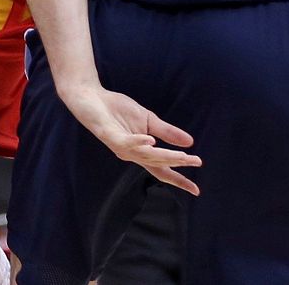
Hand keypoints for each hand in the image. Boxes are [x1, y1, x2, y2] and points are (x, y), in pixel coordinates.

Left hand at [61, 84, 201, 193]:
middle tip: (196, 162)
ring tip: (183, 156)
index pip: (163, 169)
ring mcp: (121, 146)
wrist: (92, 97)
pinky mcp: (110, 135)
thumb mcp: (147, 120)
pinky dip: (138, 142)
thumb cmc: (117, 110)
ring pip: (146, 155)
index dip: (179, 179)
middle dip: (177, 164)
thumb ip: (167, 132)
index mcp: (141, 151)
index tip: (196, 190)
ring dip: (165, 156)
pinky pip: (126, 142)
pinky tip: (151, 140)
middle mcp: (131, 154)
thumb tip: (191, 142)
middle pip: (157, 163)